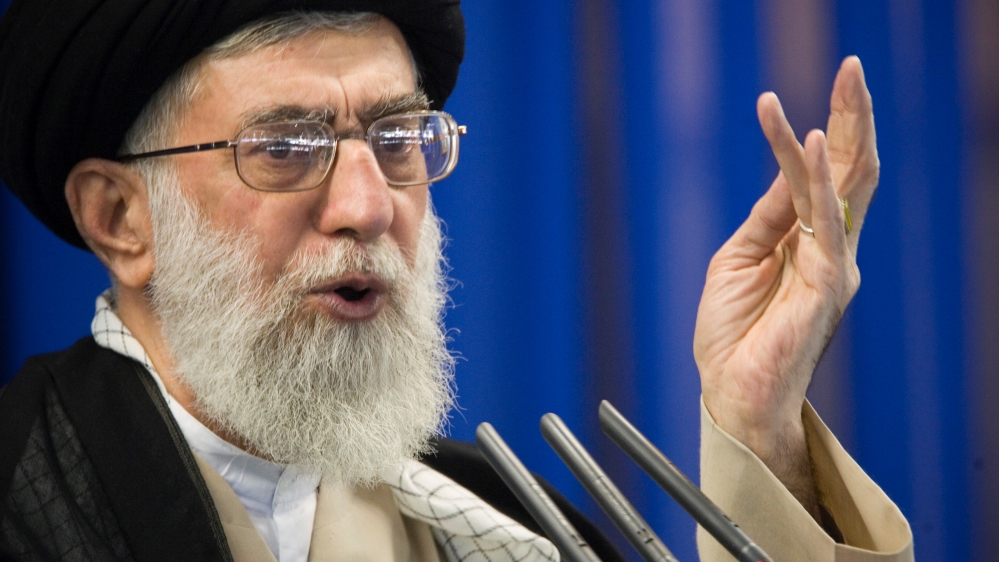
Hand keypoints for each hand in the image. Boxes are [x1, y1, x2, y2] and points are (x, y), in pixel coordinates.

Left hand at [693, 56, 877, 516]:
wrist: (731, 390)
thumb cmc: (733, 332)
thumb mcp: (738, 257)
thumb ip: (768, 215)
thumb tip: (788, 166)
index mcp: (810, 242)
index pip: (825, 175)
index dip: (825, 128)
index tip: (811, 87)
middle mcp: (831, 247)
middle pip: (850, 169)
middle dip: (853, 114)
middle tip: (852, 65)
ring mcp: (833, 264)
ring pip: (846, 182)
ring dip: (843, 126)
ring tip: (845, 78)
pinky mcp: (825, 283)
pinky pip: (821, 219)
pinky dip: (813, 176)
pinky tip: (809, 139)